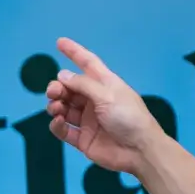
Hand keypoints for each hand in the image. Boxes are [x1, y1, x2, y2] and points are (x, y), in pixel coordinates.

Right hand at [46, 38, 166, 175]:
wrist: (140, 151)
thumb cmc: (129, 118)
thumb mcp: (107, 95)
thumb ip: (83, 84)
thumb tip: (62, 75)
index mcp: (105, 85)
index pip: (87, 63)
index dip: (74, 52)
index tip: (59, 42)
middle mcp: (95, 100)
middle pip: (70, 88)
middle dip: (58, 87)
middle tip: (54, 92)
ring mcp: (88, 120)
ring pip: (64, 107)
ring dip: (56, 104)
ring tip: (56, 108)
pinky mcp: (83, 138)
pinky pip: (63, 130)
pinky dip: (57, 124)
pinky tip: (58, 121)